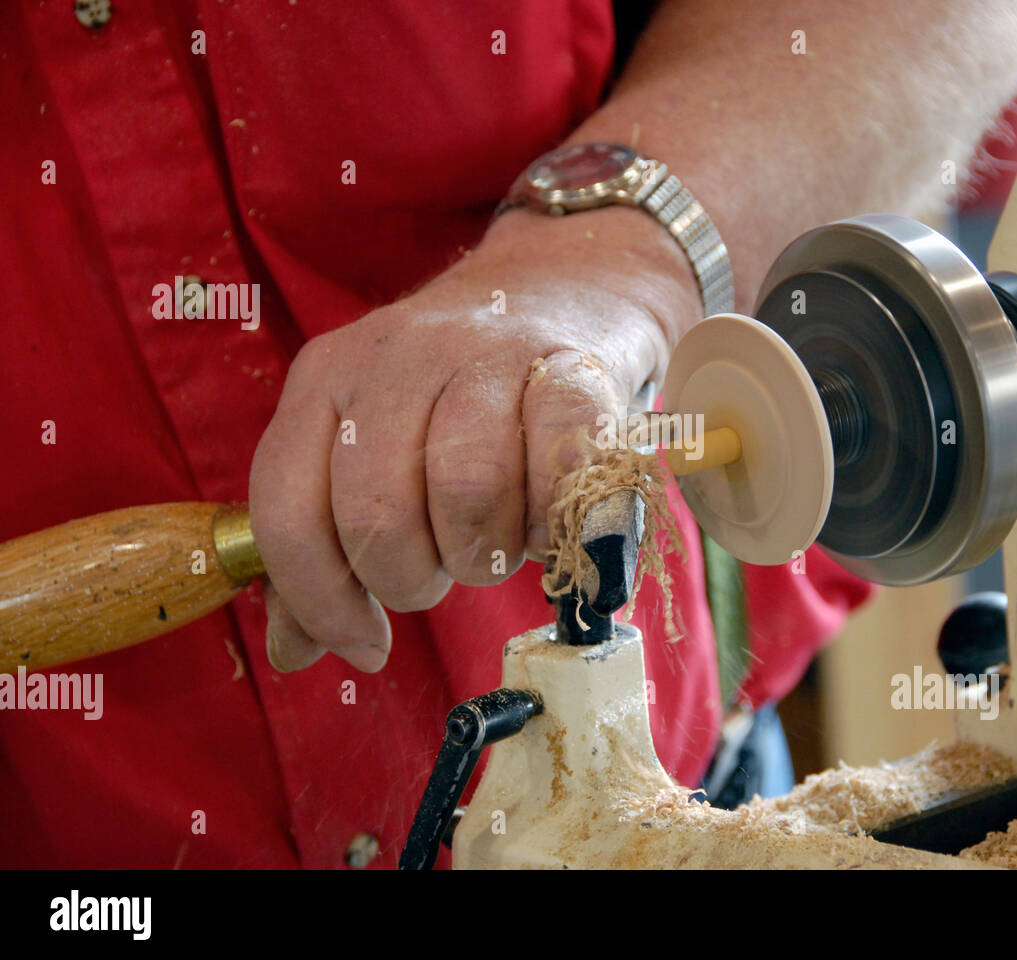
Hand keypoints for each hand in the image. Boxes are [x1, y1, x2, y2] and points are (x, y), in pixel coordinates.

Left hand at [248, 205, 698, 671]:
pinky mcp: (572, 368)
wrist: (572, 290)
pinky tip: (557, 525)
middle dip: (413, 578)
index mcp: (324, 380)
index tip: (368, 644)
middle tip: (447, 571)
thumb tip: (293, 653)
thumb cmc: (465, 406)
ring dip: (486, 551)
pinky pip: (557, 469)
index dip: (321, 598)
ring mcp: (485, 354)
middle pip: (376, 510)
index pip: (286, 507)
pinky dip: (556, 523)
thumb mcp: (378, 459)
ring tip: (503, 541)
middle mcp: (394, 356)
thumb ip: (328, 551)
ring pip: (466, 488)